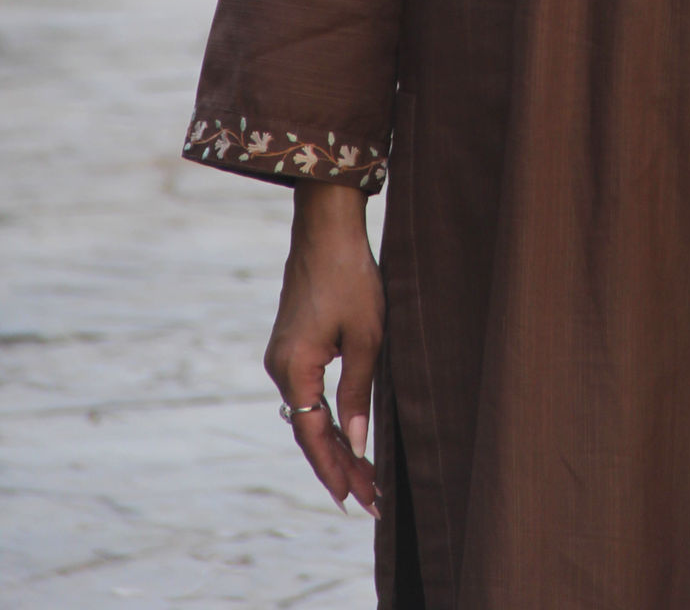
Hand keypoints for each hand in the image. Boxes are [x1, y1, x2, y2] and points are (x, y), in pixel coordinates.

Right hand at [264, 182, 383, 517]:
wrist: (326, 229)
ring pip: (307, 415)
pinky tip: (347, 435)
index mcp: (294, 368)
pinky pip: (307, 395)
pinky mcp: (291, 345)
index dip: (336, 469)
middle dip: (339, 465)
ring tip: (364, 477)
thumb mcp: (365, 337)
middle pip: (308, 431)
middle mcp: (279, 367)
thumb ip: (358, 392)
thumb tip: (358, 444)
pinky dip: (327, 419)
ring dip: (334, 444)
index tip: (355, 500)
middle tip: (369, 498)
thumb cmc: (351, 277)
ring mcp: (282, 357)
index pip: (314, 435)